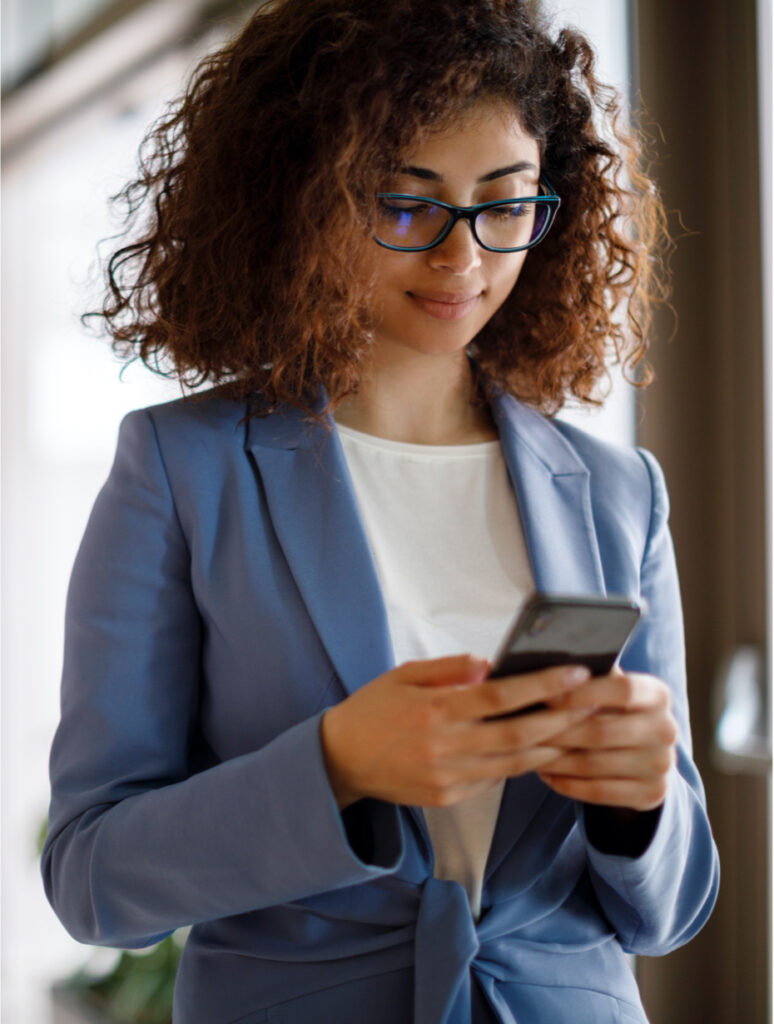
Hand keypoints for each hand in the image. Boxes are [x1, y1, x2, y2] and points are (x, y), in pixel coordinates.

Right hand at [320, 655, 595, 808]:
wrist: (340, 760)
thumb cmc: (374, 708)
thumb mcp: (404, 675)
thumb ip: (449, 670)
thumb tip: (490, 665)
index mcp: (434, 711)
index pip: (500, 696)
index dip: (542, 685)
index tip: (575, 672)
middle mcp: (444, 748)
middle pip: (518, 735)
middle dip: (562, 719)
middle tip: (594, 703)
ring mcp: (448, 778)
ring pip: (514, 764)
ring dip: (552, 746)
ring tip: (582, 728)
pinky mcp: (447, 798)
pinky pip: (495, 780)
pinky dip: (522, 764)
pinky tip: (543, 749)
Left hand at [536, 670, 678, 811]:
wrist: (646, 757)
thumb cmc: (614, 711)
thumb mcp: (610, 689)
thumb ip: (589, 678)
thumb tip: (549, 670)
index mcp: (658, 695)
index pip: (622, 690)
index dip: (582, 693)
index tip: (547, 696)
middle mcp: (666, 729)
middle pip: (601, 731)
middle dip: (557, 731)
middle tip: (524, 730)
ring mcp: (661, 765)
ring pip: (595, 763)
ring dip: (555, 759)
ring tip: (527, 752)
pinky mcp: (652, 794)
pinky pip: (599, 791)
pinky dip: (567, 783)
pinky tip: (545, 774)